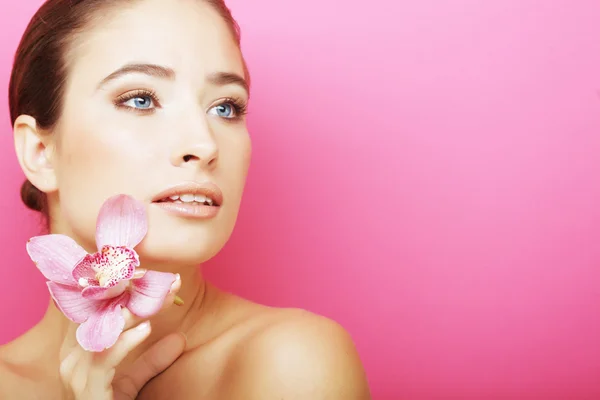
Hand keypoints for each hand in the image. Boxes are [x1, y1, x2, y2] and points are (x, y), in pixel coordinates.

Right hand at [59, 275, 183, 399]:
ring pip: (102, 331)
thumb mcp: (133, 381)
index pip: (95, 310)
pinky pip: (105, 359)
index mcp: (77, 351)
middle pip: (98, 314)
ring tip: (158, 297)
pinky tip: (146, 328)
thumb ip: (151, 360)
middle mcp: (70, 359)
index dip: (120, 289)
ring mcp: (75, 374)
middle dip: (129, 293)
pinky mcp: (86, 390)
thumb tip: (178, 339)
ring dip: (134, 311)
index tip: (149, 274)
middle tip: (160, 279)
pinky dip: (126, 341)